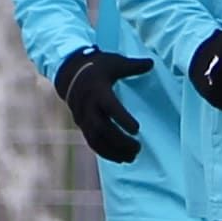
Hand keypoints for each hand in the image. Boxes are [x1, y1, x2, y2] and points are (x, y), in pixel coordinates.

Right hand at [54, 48, 149, 165]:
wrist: (70, 71)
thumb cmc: (97, 66)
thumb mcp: (115, 62)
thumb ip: (133, 65)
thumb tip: (151, 63)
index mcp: (97, 90)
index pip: (109, 107)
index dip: (122, 119)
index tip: (137, 130)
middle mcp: (88, 106)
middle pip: (102, 128)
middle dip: (120, 141)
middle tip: (138, 148)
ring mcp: (83, 117)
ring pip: (96, 139)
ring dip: (113, 150)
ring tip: (132, 157)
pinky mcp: (82, 125)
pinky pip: (92, 142)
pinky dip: (105, 152)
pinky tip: (120, 159)